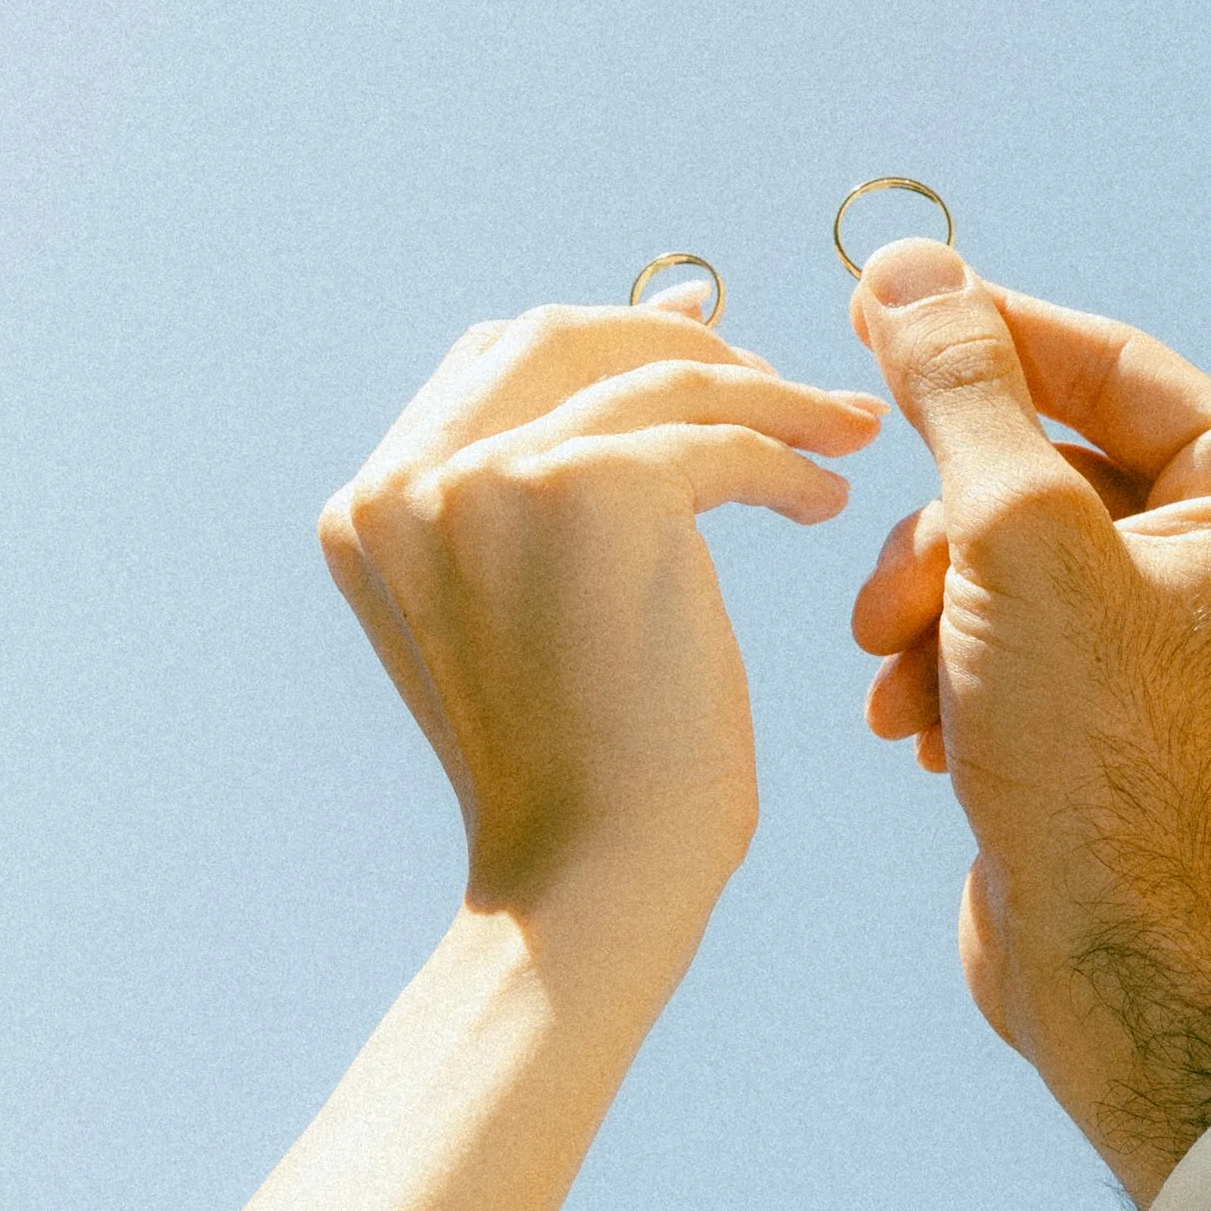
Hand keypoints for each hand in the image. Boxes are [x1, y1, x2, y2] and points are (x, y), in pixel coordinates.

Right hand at [324, 292, 884, 946]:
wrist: (591, 877)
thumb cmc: (580, 775)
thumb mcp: (511, 620)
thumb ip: (520, 509)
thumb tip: (614, 391)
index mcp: (370, 507)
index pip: (493, 362)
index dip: (606, 334)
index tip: (704, 333)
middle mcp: (408, 481)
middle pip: (562, 336)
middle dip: (681, 341)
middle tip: (779, 379)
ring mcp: (491, 477)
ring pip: (659, 380)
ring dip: (766, 395)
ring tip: (839, 434)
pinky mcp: (591, 490)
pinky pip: (719, 437)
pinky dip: (787, 457)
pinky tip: (828, 502)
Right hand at [848, 240, 1210, 1207]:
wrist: (1111, 965)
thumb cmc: (1096, 754)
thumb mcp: (1013, 539)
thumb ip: (960, 393)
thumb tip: (909, 270)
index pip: (1111, 365)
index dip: (982, 335)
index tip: (871, 306)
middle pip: (1052, 468)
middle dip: (945, 529)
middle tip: (880, 580)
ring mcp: (1196, 640)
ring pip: (1017, 554)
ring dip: (932, 604)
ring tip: (898, 673)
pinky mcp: (1129, 711)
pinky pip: (1020, 632)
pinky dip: (953, 663)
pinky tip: (916, 725)